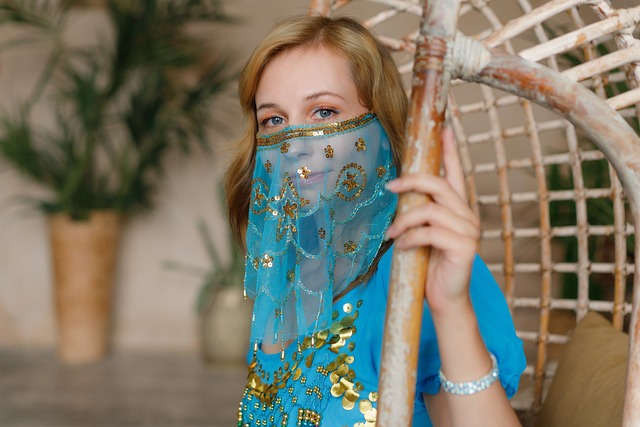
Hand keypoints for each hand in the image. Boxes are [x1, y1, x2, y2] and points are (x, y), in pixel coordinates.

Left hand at [383, 128, 479, 313]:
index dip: (450, 149)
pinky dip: (409, 238)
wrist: (443, 297)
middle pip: (438, 184)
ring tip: (391, 234)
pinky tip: (401, 247)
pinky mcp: (464, 247)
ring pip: (429, 210)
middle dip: (411, 181)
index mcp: (457, 207)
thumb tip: (398, 190)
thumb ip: (419, 211)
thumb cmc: (429, 264)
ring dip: (403, 220)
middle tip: (390, 187)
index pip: (455, 172)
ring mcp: (468, 230)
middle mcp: (466, 214)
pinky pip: (430, 232)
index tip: (445, 126)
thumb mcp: (421, 232)